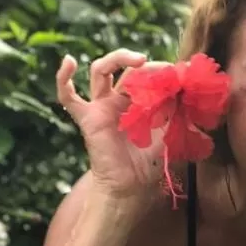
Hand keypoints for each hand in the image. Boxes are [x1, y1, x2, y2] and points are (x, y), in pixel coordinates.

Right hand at [56, 50, 168, 198]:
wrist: (131, 187)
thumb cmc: (147, 164)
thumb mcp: (167, 134)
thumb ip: (173, 113)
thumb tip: (183, 91)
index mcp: (135, 103)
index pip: (145, 77)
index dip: (161, 72)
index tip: (180, 74)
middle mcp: (117, 100)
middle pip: (125, 70)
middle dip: (146, 65)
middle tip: (165, 68)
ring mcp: (100, 106)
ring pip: (100, 70)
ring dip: (117, 58)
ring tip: (139, 59)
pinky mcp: (87, 118)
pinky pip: (68, 97)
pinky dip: (63, 78)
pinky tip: (68, 61)